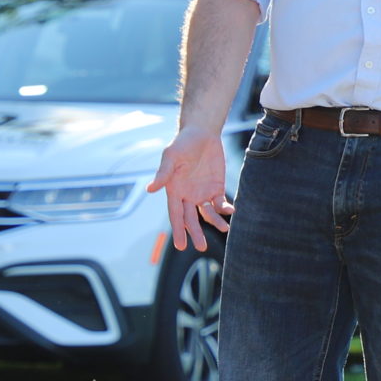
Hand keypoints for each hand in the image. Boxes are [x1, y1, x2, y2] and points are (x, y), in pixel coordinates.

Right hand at [146, 126, 231, 251]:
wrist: (202, 133)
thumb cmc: (182, 144)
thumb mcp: (171, 157)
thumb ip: (163, 174)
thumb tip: (150, 189)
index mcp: (174, 191)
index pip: (175, 215)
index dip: (178, 230)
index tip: (181, 246)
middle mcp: (187, 196)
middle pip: (191, 219)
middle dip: (196, 233)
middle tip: (201, 247)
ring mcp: (202, 193)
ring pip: (208, 214)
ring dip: (215, 222)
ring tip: (224, 228)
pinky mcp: (216, 188)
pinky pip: (220, 203)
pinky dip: (225, 209)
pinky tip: (230, 211)